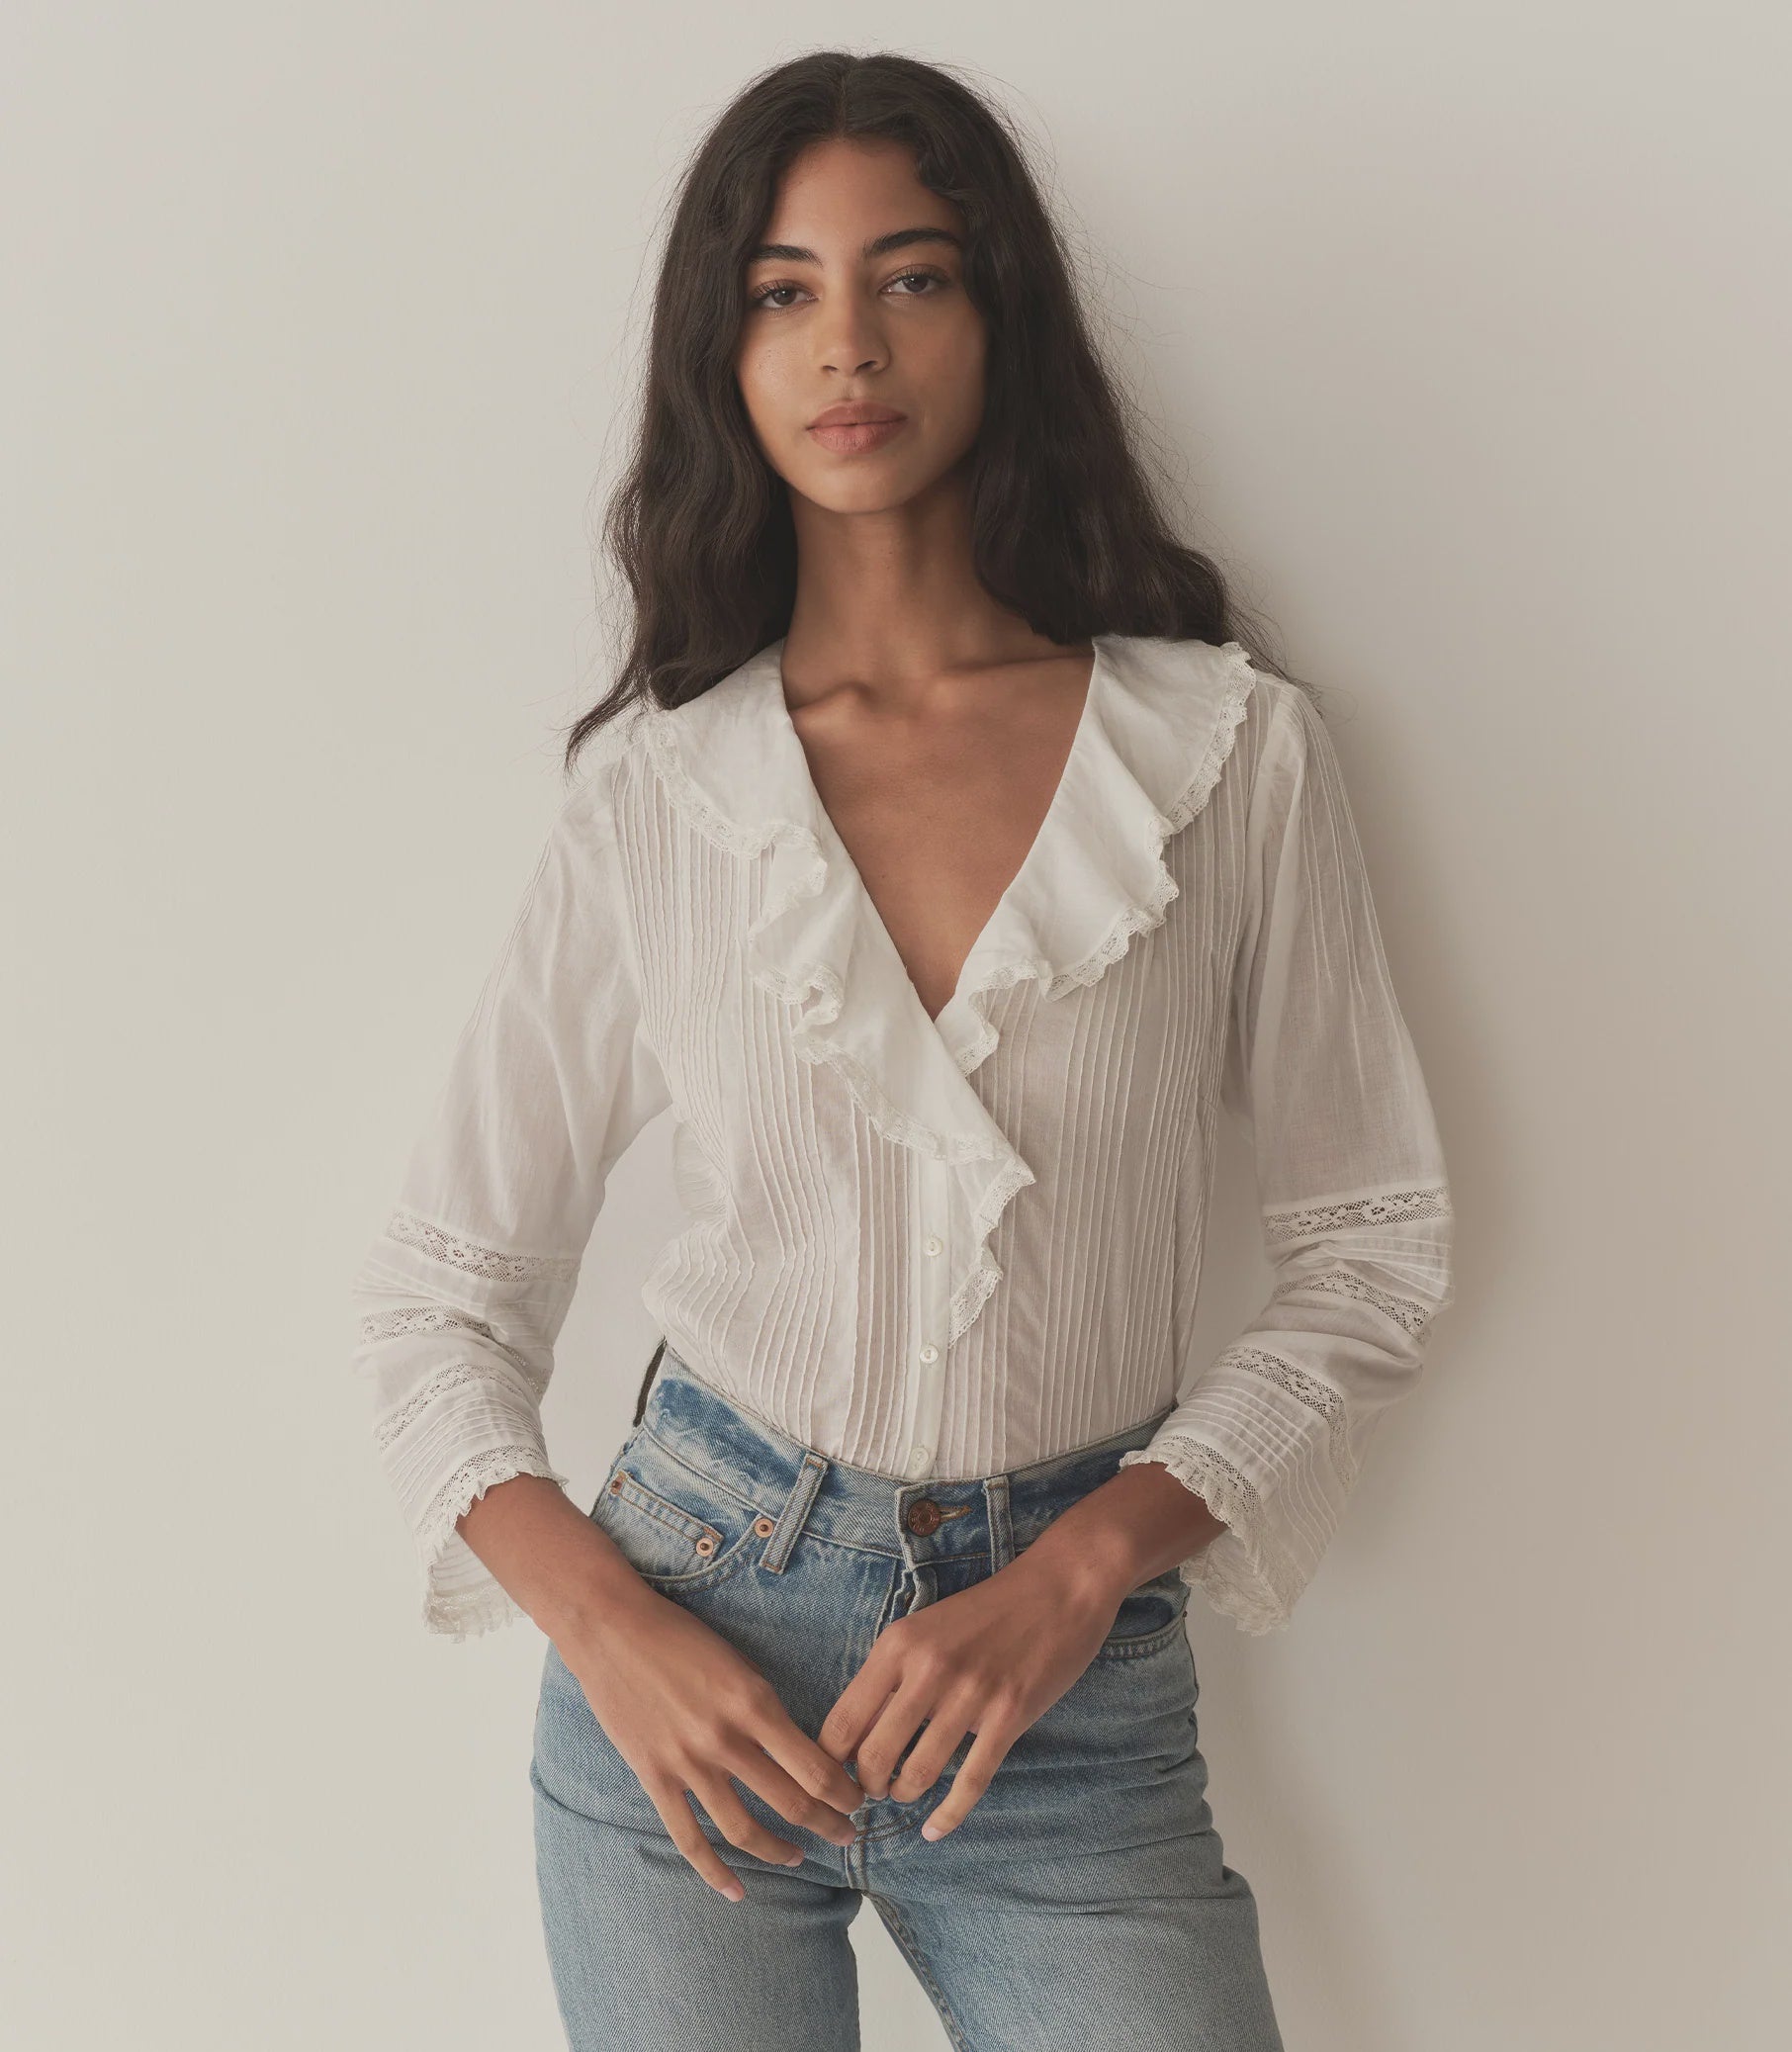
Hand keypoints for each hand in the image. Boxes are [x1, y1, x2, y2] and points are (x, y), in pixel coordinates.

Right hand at [560, 1579, 864, 1901]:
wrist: (612, 1629)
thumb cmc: (680, 1636)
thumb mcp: (739, 1662)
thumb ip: (765, 1708)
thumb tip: (801, 1750)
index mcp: (755, 1702)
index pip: (815, 1767)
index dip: (844, 1793)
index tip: (856, 1801)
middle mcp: (726, 1739)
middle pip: (792, 1802)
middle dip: (829, 1824)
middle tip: (847, 1835)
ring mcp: (689, 1763)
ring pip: (745, 1829)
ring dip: (781, 1851)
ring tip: (801, 1858)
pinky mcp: (655, 1777)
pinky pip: (689, 1839)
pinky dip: (715, 1873)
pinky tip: (738, 1892)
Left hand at [814, 1547, 1123, 1841]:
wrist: (1058, 1588)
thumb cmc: (987, 1611)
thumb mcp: (925, 1627)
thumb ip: (892, 1673)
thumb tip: (856, 1732)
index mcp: (898, 1645)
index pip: (843, 1720)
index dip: (831, 1762)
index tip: (837, 1776)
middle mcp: (928, 1669)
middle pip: (874, 1756)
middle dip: (866, 1787)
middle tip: (872, 1791)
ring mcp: (970, 1695)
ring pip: (918, 1773)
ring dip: (904, 1794)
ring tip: (904, 1793)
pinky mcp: (1008, 1716)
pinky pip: (970, 1782)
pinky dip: (948, 1816)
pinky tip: (934, 1830)